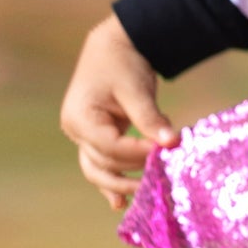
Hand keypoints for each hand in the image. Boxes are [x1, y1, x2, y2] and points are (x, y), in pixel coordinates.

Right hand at [59, 13, 178, 211]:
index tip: (164, 153)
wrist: (115, 45)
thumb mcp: (137, 89)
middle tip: (162, 179)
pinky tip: (120, 202)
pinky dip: (112, 179)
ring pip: (98, 168)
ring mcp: (82, 135)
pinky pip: (102, 163)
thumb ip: (150, 118)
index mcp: (80, 117)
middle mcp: (75, 129)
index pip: (110, 146)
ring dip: (119, 183)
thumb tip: (171, 143)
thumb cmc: (123, 63)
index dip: (137, 154)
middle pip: (104, 161)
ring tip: (140, 200)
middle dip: (133, 171)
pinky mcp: (95, 137)